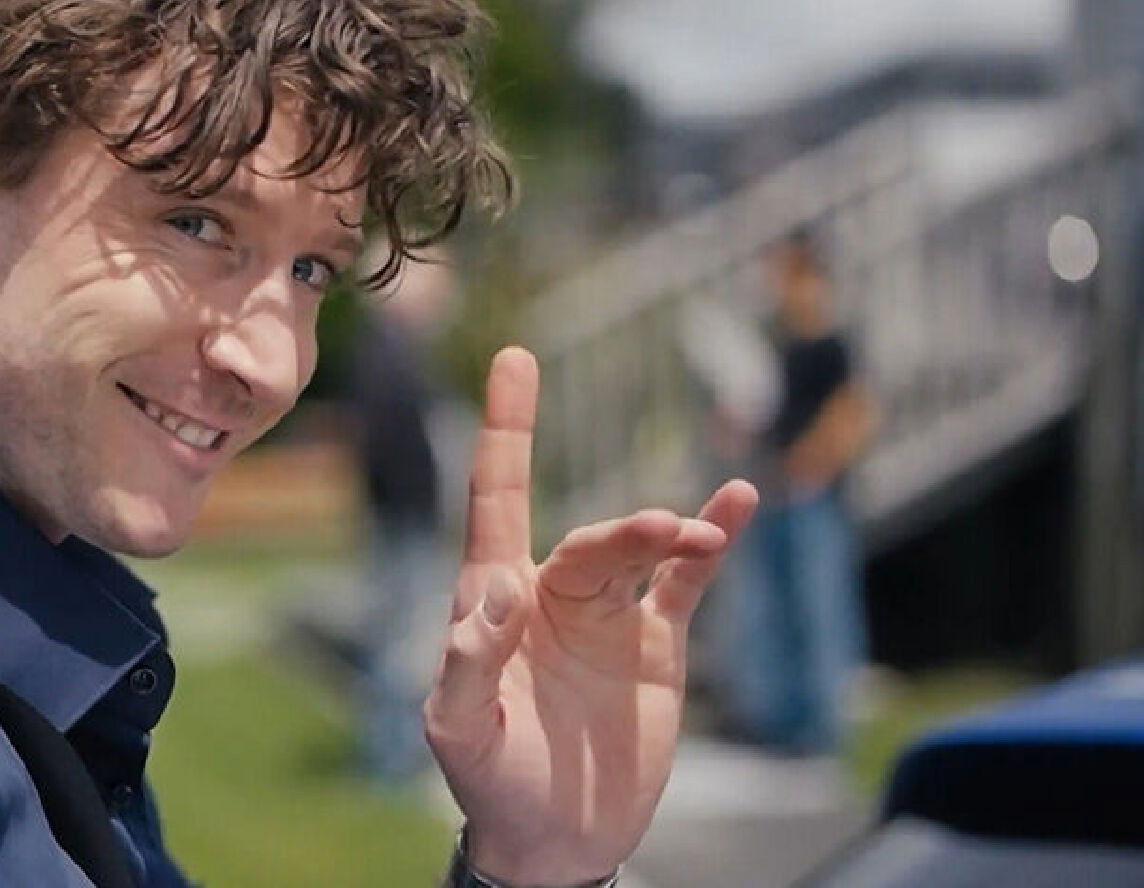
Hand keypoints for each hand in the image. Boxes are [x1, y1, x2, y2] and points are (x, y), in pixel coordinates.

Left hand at [423, 347, 757, 886]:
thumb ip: (466, 662)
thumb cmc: (489, 780)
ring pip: (640, 553)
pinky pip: (687, 582)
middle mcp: (549, 593)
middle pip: (587, 536)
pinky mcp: (654, 646)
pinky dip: (713, 544)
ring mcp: (605, 615)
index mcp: (490, 599)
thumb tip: (494, 593)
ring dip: (670, 535)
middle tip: (665, 532)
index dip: (505, 428)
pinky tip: (738, 505)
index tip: (515, 356)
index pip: (497, 496)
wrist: (555, 840)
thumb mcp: (458, 729)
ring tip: (699, 532)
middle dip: (625, 530)